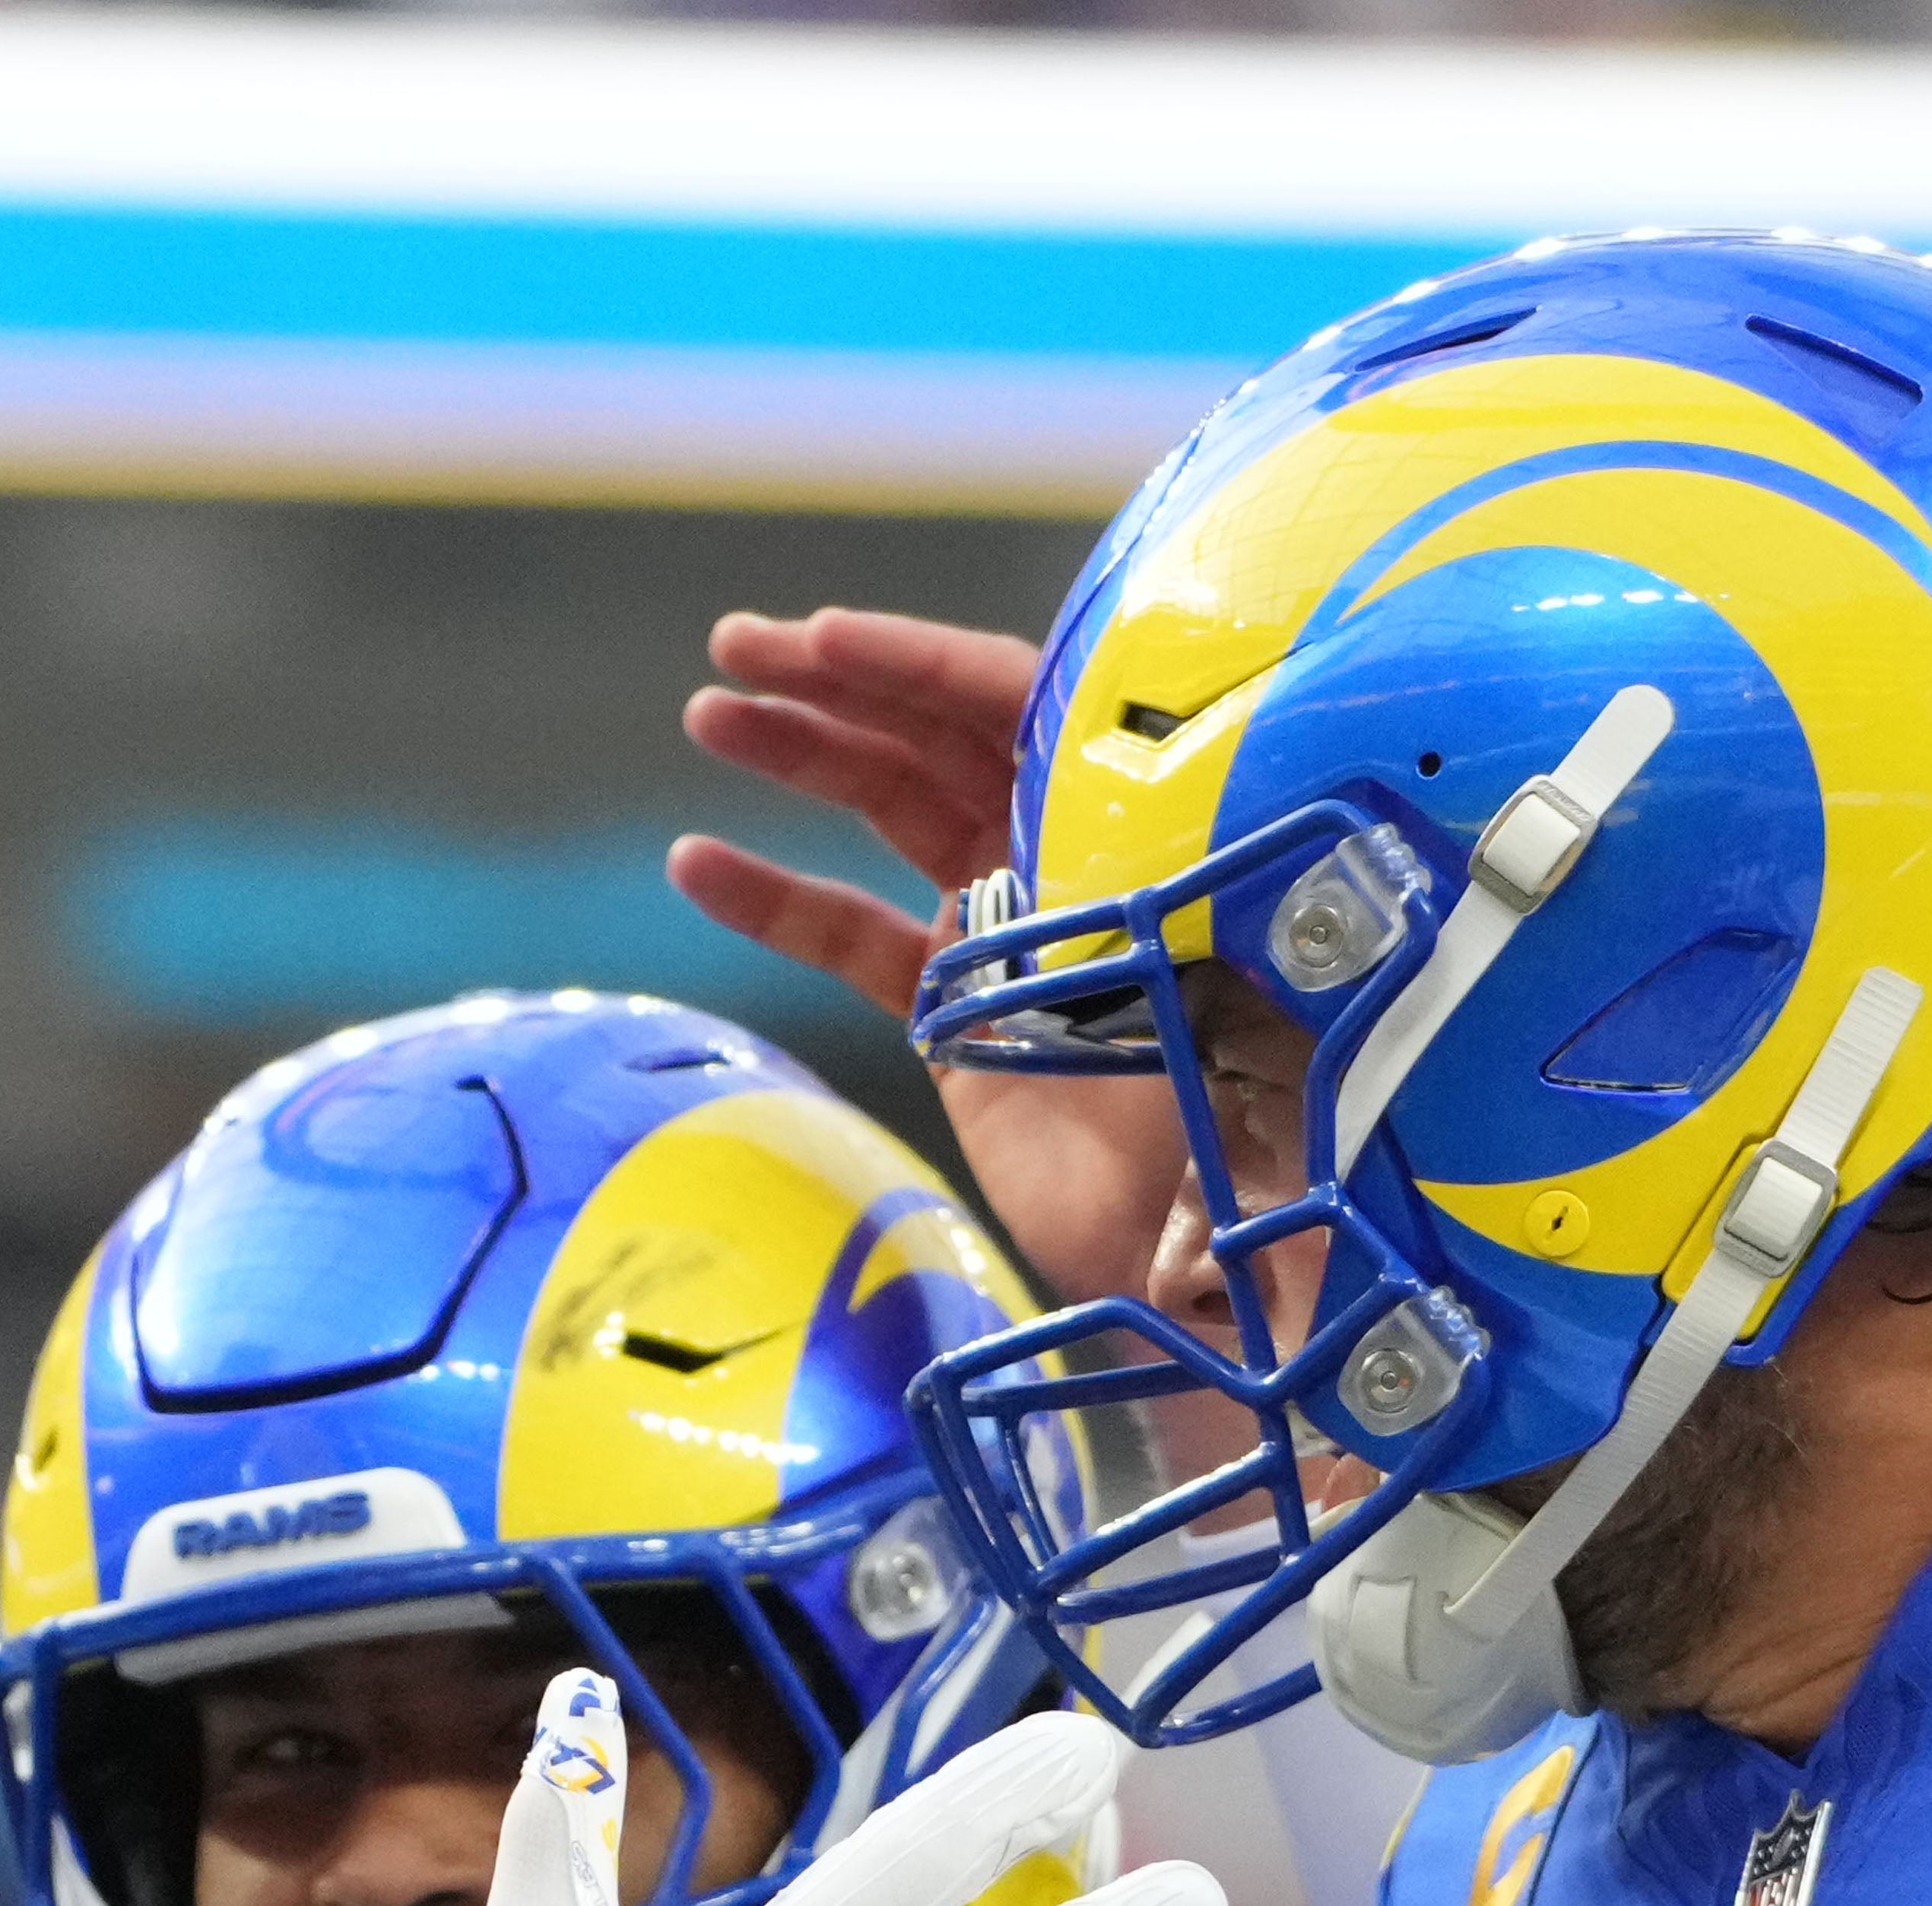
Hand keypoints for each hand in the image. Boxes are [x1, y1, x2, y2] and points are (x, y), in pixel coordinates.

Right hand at [674, 606, 1187, 1300]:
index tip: (825, 639)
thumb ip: (1149, 824)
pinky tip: (698, 863)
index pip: (1014, 703)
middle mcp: (1065, 851)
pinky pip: (850, 938)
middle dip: (836, 686)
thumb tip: (1110, 721)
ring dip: (798, 758)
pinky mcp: (953, 1011)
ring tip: (709, 714)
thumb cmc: (1234, 1086)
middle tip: (736, 645)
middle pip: (936, 737)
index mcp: (1131, 812)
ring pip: (887, 813)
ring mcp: (1003, 926)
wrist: (1203, 1240)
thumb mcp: (1200, 928)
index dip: (915, 664)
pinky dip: (776, 899)